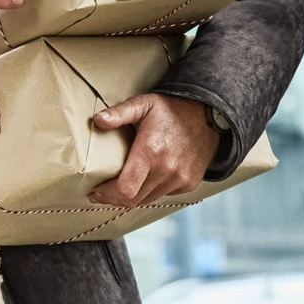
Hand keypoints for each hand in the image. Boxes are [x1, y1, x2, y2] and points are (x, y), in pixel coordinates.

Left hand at [88, 95, 221, 207]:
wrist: (207, 115)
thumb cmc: (172, 109)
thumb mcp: (144, 104)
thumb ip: (120, 113)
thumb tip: (97, 120)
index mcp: (152, 151)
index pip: (125, 188)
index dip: (107, 195)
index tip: (95, 192)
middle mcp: (167, 169)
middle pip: (133, 199)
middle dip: (114, 199)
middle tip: (102, 193)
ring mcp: (180, 179)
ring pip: (146, 200)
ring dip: (131, 197)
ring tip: (120, 188)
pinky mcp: (188, 184)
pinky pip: (162, 195)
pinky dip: (149, 192)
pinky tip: (144, 180)